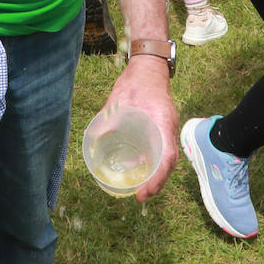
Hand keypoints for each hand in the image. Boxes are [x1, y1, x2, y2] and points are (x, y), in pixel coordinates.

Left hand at [102, 55, 178, 201]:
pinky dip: (157, 164)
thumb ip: (108, 117)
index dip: (158, 178)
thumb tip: (94, 139)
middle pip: (169, 162)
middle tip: (141, 196)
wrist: (149, 66)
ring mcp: (168, 128)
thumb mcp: (119, 98)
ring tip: (143, 190)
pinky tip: (143, 170)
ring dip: (158, 176)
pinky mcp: (163, 127)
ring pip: (168, 158)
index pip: (167, 156)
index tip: (145, 191)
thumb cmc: (136, 81)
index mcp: (162, 121)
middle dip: (158, 183)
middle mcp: (168, 128)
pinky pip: (164, 150)